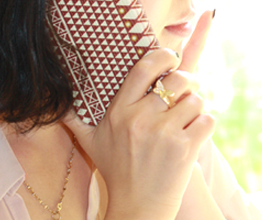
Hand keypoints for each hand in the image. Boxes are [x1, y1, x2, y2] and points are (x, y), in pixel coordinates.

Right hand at [64, 10, 214, 219]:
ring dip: (196, 105)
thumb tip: (54, 103)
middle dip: (187, 81)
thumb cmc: (116, 170)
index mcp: (120, 111)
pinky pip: (207, 119)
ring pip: (195, 100)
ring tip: (188, 114)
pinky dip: (205, 122)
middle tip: (185, 89)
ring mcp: (164, 134)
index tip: (171, 56)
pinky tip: (195, 130)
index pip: (144, 69)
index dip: (162, 56)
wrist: (137, 208)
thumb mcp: (89, 142)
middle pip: (177, 80)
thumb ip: (73, 118)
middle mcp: (141, 119)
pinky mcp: (185, 149)